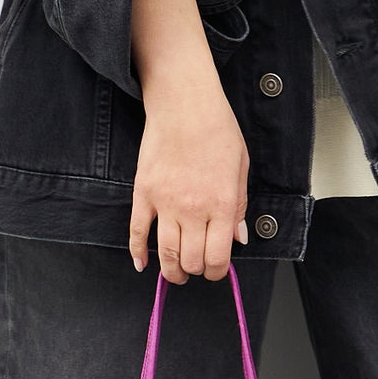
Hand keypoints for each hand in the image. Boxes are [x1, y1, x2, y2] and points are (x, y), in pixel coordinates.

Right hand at [128, 0, 249, 282]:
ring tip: (175, 274)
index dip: (217, 272)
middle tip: (196, 269)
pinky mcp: (143, 193)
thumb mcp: (240, 167)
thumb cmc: (218, 130)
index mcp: (222, 204)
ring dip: (171, 271)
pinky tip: (141, 264)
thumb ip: (241, 206)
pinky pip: (137, 231)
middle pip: (191, 260)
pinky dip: (137, 252)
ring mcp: (165, 203)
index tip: (216, 271)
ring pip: (165, 253)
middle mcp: (194, 209)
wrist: (184, 103)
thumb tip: (239, 238)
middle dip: (196, 272)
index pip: (217, 257)